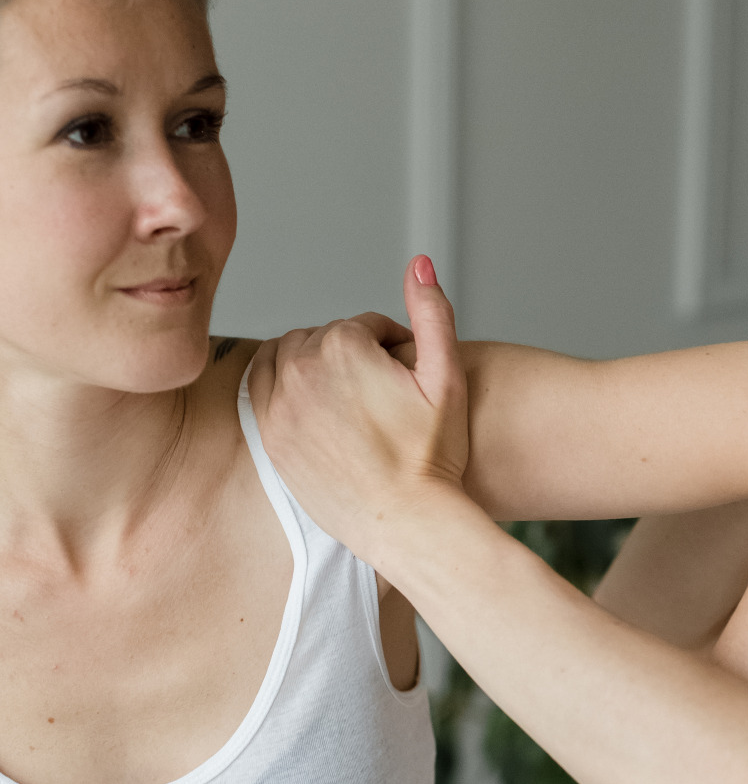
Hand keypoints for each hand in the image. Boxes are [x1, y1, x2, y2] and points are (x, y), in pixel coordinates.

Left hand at [248, 257, 467, 558]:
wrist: (408, 521)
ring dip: (314, 365)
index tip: (407, 374)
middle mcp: (302, 368)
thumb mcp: (447, 376)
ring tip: (349, 396)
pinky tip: (314, 406)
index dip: (392, 346)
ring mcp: (280, 403)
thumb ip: (432, 312)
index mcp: (344, 346)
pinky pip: (262, 390)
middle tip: (380, 388)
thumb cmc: (434, 455)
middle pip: (323, 339)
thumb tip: (418, 262)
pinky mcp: (269, 436)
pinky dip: (283, 387)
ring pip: (288, 358)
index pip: (364, 326)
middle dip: (351, 354)